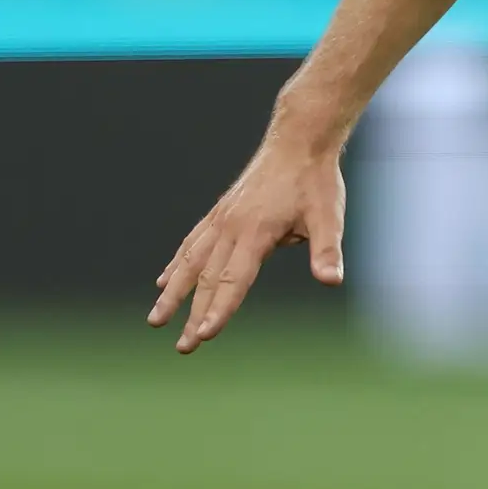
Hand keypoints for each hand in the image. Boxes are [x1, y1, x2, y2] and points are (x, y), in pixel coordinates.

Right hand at [149, 126, 346, 353]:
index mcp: (255, 232)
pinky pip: (193, 242)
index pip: (234, 280)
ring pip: (191, 261)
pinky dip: (177, 263)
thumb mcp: (329, 217)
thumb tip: (331, 280)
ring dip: (173, 292)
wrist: (298, 140)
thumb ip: (327, 251)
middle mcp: (231, 226)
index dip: (219, 310)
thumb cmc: (316, 180)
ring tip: (156, 318)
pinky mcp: (221, 212)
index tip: (203, 336)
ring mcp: (222, 218)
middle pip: (208, 279)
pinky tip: (165, 280)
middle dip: (193, 315)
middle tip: (182, 348)